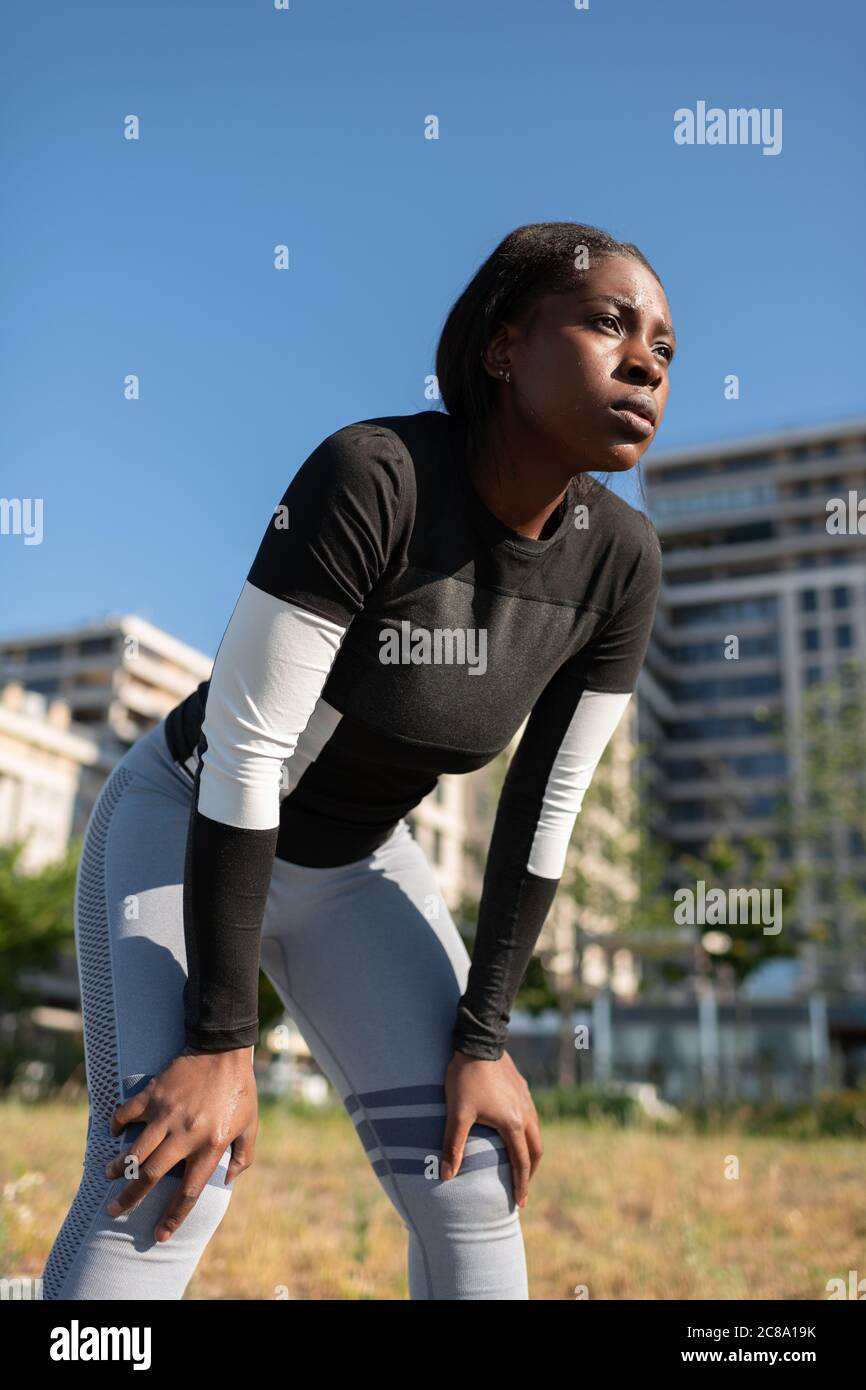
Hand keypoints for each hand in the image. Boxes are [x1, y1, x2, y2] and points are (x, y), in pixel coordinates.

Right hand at [105, 1044, 256, 1242]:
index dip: (173, 1217)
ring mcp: (167, 1114)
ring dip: (119, 1167)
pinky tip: (114, 1132)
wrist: (223, 1048)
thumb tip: (227, 1180)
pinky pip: (127, 1113)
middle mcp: (185, 1134)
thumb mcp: (251, 1124)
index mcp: (211, 1145)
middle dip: (130, 1198)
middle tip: (114, 1211)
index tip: (159, 1235)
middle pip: (151, 1176)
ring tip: (109, 1175)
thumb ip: (244, 1155)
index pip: (188, 1192)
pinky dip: (117, 1124)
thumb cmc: (240, 1088)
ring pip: (135, 1150)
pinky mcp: (153, 1094)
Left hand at [441, 1050, 542, 1206]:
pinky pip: (530, 1117)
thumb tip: (446, 1176)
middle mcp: (526, 1114)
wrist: (478, 1042)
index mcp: (513, 1124)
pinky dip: (527, 1133)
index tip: (519, 1202)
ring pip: (535, 1132)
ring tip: (520, 1162)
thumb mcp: (457, 1114)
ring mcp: (526, 1100)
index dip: (521, 1185)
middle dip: (530, 1171)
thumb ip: (452, 1145)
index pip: (521, 1163)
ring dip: (530, 1151)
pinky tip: (514, 1130)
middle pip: (536, 1150)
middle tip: (522, 1187)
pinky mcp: (522, 1087)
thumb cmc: (466, 1078)